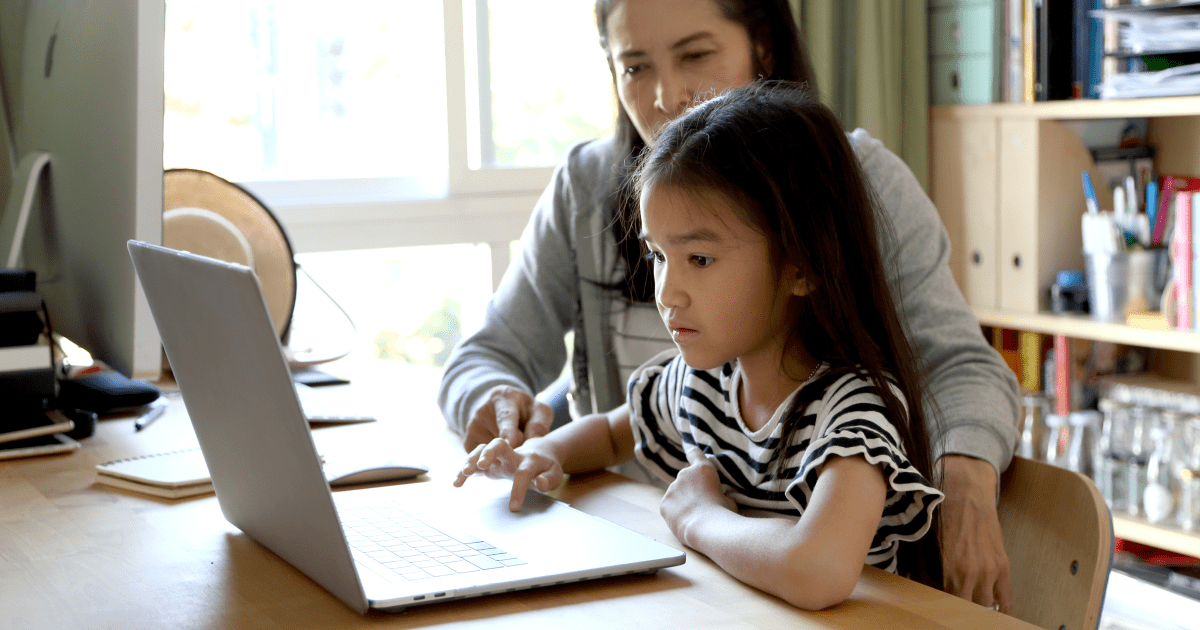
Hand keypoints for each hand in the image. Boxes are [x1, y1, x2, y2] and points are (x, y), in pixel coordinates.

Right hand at [454, 437, 563, 510]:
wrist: (538, 452)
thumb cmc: (546, 467)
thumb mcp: (554, 474)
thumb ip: (549, 479)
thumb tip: (541, 484)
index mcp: (530, 459)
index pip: (524, 472)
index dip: (518, 489)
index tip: (513, 508)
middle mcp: (512, 454)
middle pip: (499, 445)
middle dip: (489, 453)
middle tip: (481, 465)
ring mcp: (499, 456)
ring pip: (483, 449)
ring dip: (472, 459)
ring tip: (463, 473)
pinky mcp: (489, 462)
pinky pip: (474, 462)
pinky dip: (464, 470)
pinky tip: (457, 482)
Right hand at [463, 385, 553, 451]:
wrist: (499, 407)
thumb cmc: (523, 410)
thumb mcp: (537, 410)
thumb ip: (539, 423)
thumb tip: (531, 440)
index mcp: (503, 399)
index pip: (506, 417)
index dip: (508, 431)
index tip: (510, 444)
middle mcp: (483, 412)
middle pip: (498, 439)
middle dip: (509, 450)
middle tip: (518, 453)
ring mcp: (472, 428)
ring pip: (493, 452)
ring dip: (506, 456)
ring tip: (512, 447)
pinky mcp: (467, 442)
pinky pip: (484, 459)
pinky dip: (496, 462)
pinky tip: (501, 455)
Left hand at [659, 445, 736, 545]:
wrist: (706, 528)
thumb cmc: (723, 513)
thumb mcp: (730, 500)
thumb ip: (722, 495)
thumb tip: (722, 499)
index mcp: (703, 469)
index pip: (695, 453)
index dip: (693, 454)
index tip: (691, 453)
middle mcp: (685, 474)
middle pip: (686, 479)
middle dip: (692, 489)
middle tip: (701, 504)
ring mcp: (672, 488)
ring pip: (677, 493)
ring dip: (683, 501)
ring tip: (695, 516)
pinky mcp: (664, 503)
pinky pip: (670, 506)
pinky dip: (675, 512)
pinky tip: (685, 521)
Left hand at [938, 455, 1012, 613]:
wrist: (967, 493)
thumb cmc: (943, 515)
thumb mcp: (928, 542)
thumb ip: (923, 568)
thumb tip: (914, 587)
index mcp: (948, 566)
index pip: (945, 602)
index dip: (941, 609)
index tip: (938, 612)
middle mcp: (970, 571)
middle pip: (966, 607)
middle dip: (959, 612)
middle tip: (954, 612)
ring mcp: (989, 570)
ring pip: (985, 606)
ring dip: (978, 610)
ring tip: (972, 614)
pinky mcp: (1002, 565)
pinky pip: (1005, 597)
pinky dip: (1002, 609)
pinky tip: (998, 616)